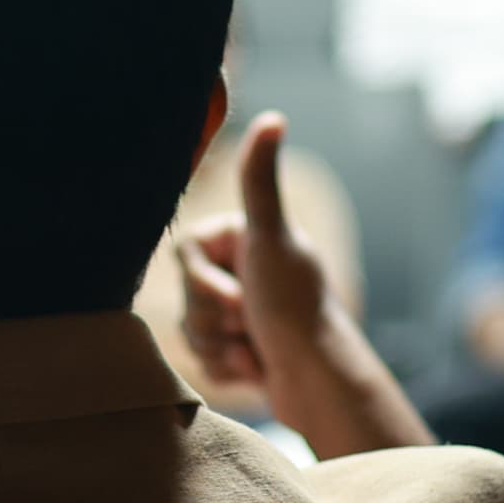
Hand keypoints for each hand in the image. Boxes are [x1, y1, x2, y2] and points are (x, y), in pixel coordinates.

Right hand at [175, 113, 336, 401]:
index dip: (203, 283)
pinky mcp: (239, 349)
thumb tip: (273, 118)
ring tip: (257, 346)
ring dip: (220, 346)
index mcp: (245, 237)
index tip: (239, 294)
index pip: (185, 253)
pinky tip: (257, 366)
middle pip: (185, 293)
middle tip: (250, 321)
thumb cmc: (296, 308)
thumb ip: (259, 181)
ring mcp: (240, 311)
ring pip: (189, 328)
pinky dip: (228, 368)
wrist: (318, 384)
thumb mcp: (272, 239)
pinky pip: (202, 360)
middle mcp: (243, 268)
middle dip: (213, 318)